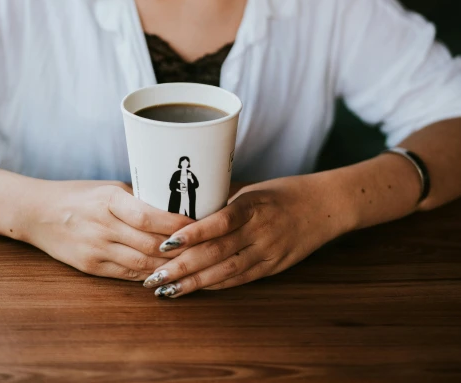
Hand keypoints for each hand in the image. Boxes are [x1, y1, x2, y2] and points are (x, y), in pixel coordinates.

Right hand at [23, 180, 193, 280]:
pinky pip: (127, 274)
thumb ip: (139, 199)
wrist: (38, 213)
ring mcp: (95, 248)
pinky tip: (167, 273)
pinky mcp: (90, 267)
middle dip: (179, 249)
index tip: (199, 225)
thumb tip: (178, 207)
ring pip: (141, 263)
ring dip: (168, 266)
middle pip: (149, 243)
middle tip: (205, 248)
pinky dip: (149, 275)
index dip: (176, 225)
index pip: (148, 216)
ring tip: (192, 264)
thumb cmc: (81, 194)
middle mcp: (102, 225)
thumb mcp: (110, 187)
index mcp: (109, 199)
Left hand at [142, 175, 348, 296]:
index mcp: (252, 205)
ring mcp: (267, 252)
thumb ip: (222, 198)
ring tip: (166, 290)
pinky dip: (216, 286)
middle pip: (216, 252)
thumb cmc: (283, 192)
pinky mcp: (273, 267)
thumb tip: (185, 203)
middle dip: (182, 267)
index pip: (219, 222)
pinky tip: (195, 290)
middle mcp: (259, 231)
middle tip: (153, 277)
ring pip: (225, 272)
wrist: (325, 206)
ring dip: (194, 283)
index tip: (165, 243)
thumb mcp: (253, 188)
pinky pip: (240, 279)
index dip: (192, 234)